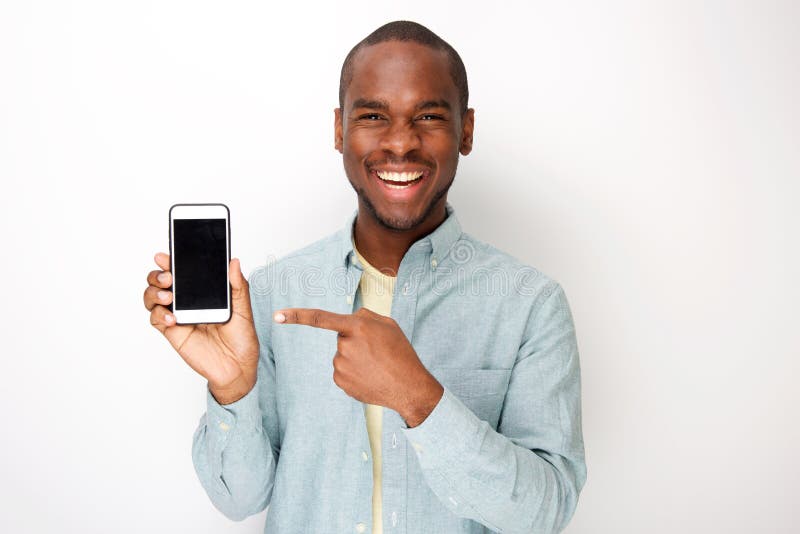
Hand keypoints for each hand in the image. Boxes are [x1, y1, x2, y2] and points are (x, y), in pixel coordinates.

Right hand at [143, 252, 259, 403]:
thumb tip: (234, 262)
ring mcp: (178, 316)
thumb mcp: (244, 309)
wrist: (238, 367)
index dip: (171, 261)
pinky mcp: (173, 332)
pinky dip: (159, 314)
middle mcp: (187, 301)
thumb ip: (238, 286)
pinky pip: (156, 319)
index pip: (183, 271)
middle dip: (158, 274)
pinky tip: (173, 317)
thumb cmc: (242, 338)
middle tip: (168, 276)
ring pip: (153, 297)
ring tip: (169, 295)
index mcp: (203, 292)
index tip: (166, 255)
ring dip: (154, 292)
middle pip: (161, 281)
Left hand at [273, 307, 442, 426]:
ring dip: (355, 358)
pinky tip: (370, 377)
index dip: (297, 316)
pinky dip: (354, 373)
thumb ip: (365, 317)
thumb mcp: (388, 325)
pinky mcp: (341, 382)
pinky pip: (342, 372)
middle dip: (355, 341)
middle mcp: (345, 345)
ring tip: (376, 366)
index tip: (277, 316)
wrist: (409, 387)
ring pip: (342, 356)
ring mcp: (341, 366)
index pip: (320, 318)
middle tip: (377, 351)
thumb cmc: (401, 353)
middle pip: (341, 338)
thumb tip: (349, 319)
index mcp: (357, 326)